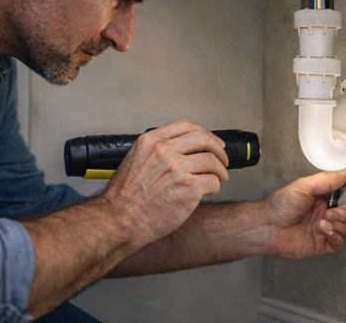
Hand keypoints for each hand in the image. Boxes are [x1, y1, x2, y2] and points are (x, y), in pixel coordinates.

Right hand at [99, 119, 229, 247]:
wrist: (123, 218)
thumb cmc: (125, 196)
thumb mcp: (134, 160)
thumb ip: (154, 151)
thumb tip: (176, 151)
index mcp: (150, 141)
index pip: (184, 125)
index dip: (202, 132)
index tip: (209, 141)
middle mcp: (165, 151)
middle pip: (203, 139)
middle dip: (218, 148)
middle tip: (222, 158)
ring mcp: (178, 169)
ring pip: (212, 161)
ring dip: (220, 170)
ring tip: (219, 178)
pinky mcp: (189, 188)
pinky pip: (213, 182)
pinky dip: (215, 187)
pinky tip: (208, 192)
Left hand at [255, 171, 345, 259]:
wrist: (268, 227)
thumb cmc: (281, 204)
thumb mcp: (303, 187)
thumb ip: (325, 180)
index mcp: (319, 200)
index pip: (341, 199)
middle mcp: (323, 215)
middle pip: (345, 214)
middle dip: (341, 214)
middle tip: (328, 213)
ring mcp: (323, 230)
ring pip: (345, 228)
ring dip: (339, 225)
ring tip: (323, 223)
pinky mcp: (323, 245)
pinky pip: (340, 242)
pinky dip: (337, 236)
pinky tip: (325, 231)